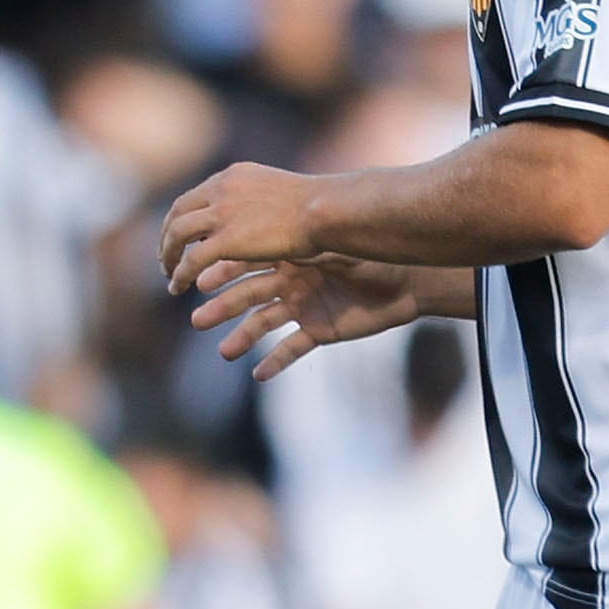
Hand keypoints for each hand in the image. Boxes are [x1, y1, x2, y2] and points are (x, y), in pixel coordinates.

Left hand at [158, 161, 322, 293]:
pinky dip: (180, 274)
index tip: (179, 237)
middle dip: (168, 237)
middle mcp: (221, 189)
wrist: (327, 210)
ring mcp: (221, 213)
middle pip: (178, 213)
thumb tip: (259, 211)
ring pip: (177, 235)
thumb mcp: (280, 192)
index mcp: (233, 177)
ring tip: (169, 276)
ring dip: (168, 256)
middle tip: (165, 258)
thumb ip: (260, 200)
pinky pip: (191, 260)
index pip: (195, 197)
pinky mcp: (226, 240)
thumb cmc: (320, 207)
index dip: (182, 219)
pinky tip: (179, 288)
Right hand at [186, 254, 424, 379]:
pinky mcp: (318, 331)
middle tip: (198, 320)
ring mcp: (302, 308)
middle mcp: (289, 283)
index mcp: (289, 259)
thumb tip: (278, 234)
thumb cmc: (375, 257)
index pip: (247, 265)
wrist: (410, 281)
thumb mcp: (339, 249)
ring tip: (223, 351)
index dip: (223, 274)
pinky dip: (277, 362)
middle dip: (222, 307)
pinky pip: (293, 349)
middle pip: (248, 296)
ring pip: (264, 324)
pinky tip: (259, 375)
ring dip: (242, 337)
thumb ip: (309, 245)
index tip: (200, 281)